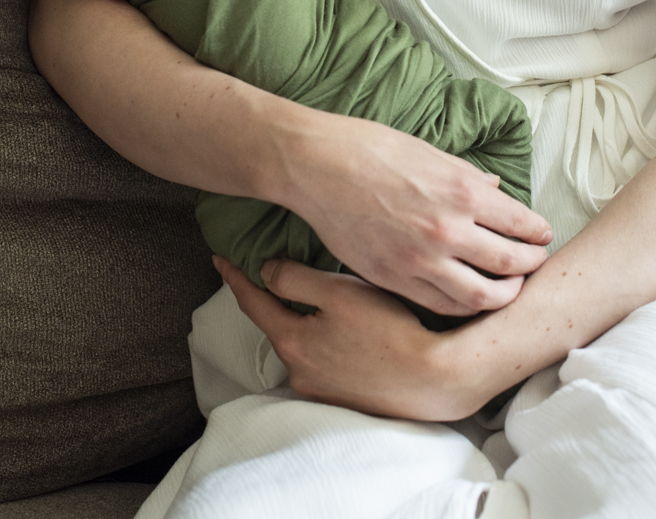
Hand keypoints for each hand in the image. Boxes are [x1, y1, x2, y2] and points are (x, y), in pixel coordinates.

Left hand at [214, 256, 495, 421]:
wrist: (435, 379)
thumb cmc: (389, 329)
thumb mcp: (339, 291)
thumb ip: (295, 279)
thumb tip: (266, 271)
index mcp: (292, 342)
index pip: (253, 303)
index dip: (236, 276)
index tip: (220, 258)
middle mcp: (299, 371)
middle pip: (277, 325)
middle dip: (273, 300)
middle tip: (272, 273)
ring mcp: (322, 389)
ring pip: (302, 344)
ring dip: (303, 321)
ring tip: (315, 300)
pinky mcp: (346, 398)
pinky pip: (324, 361)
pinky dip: (324, 341)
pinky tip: (344, 330)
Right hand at [279, 113, 551, 315]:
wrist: (317, 166)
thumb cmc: (371, 148)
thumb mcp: (429, 152)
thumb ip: (467, 177)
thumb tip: (495, 188)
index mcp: (461, 191)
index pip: (519, 222)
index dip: (538, 232)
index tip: (543, 234)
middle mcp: (448, 229)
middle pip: (510, 263)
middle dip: (531, 265)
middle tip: (538, 263)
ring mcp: (421, 260)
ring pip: (481, 295)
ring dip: (505, 294)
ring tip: (512, 288)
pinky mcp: (395, 279)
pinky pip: (442, 305)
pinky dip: (465, 306)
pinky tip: (472, 298)